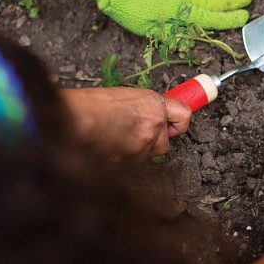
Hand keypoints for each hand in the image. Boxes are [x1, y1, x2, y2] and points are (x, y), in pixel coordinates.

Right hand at [60, 87, 190, 162]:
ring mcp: (145, 143)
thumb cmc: (95, 105)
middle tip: (132, 135)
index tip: (174, 127)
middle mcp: (155, 124)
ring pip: (147, 156)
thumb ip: (145, 110)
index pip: (184, 115)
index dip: (179, 124)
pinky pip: (132, 165)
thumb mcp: (128, 98)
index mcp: (155, 104)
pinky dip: (123, 161)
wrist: (78, 117)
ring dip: (135, 152)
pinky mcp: (133, 159)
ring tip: (116, 139)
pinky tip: (110, 147)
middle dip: (152, 143)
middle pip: (165, 143)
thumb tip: (151, 119)